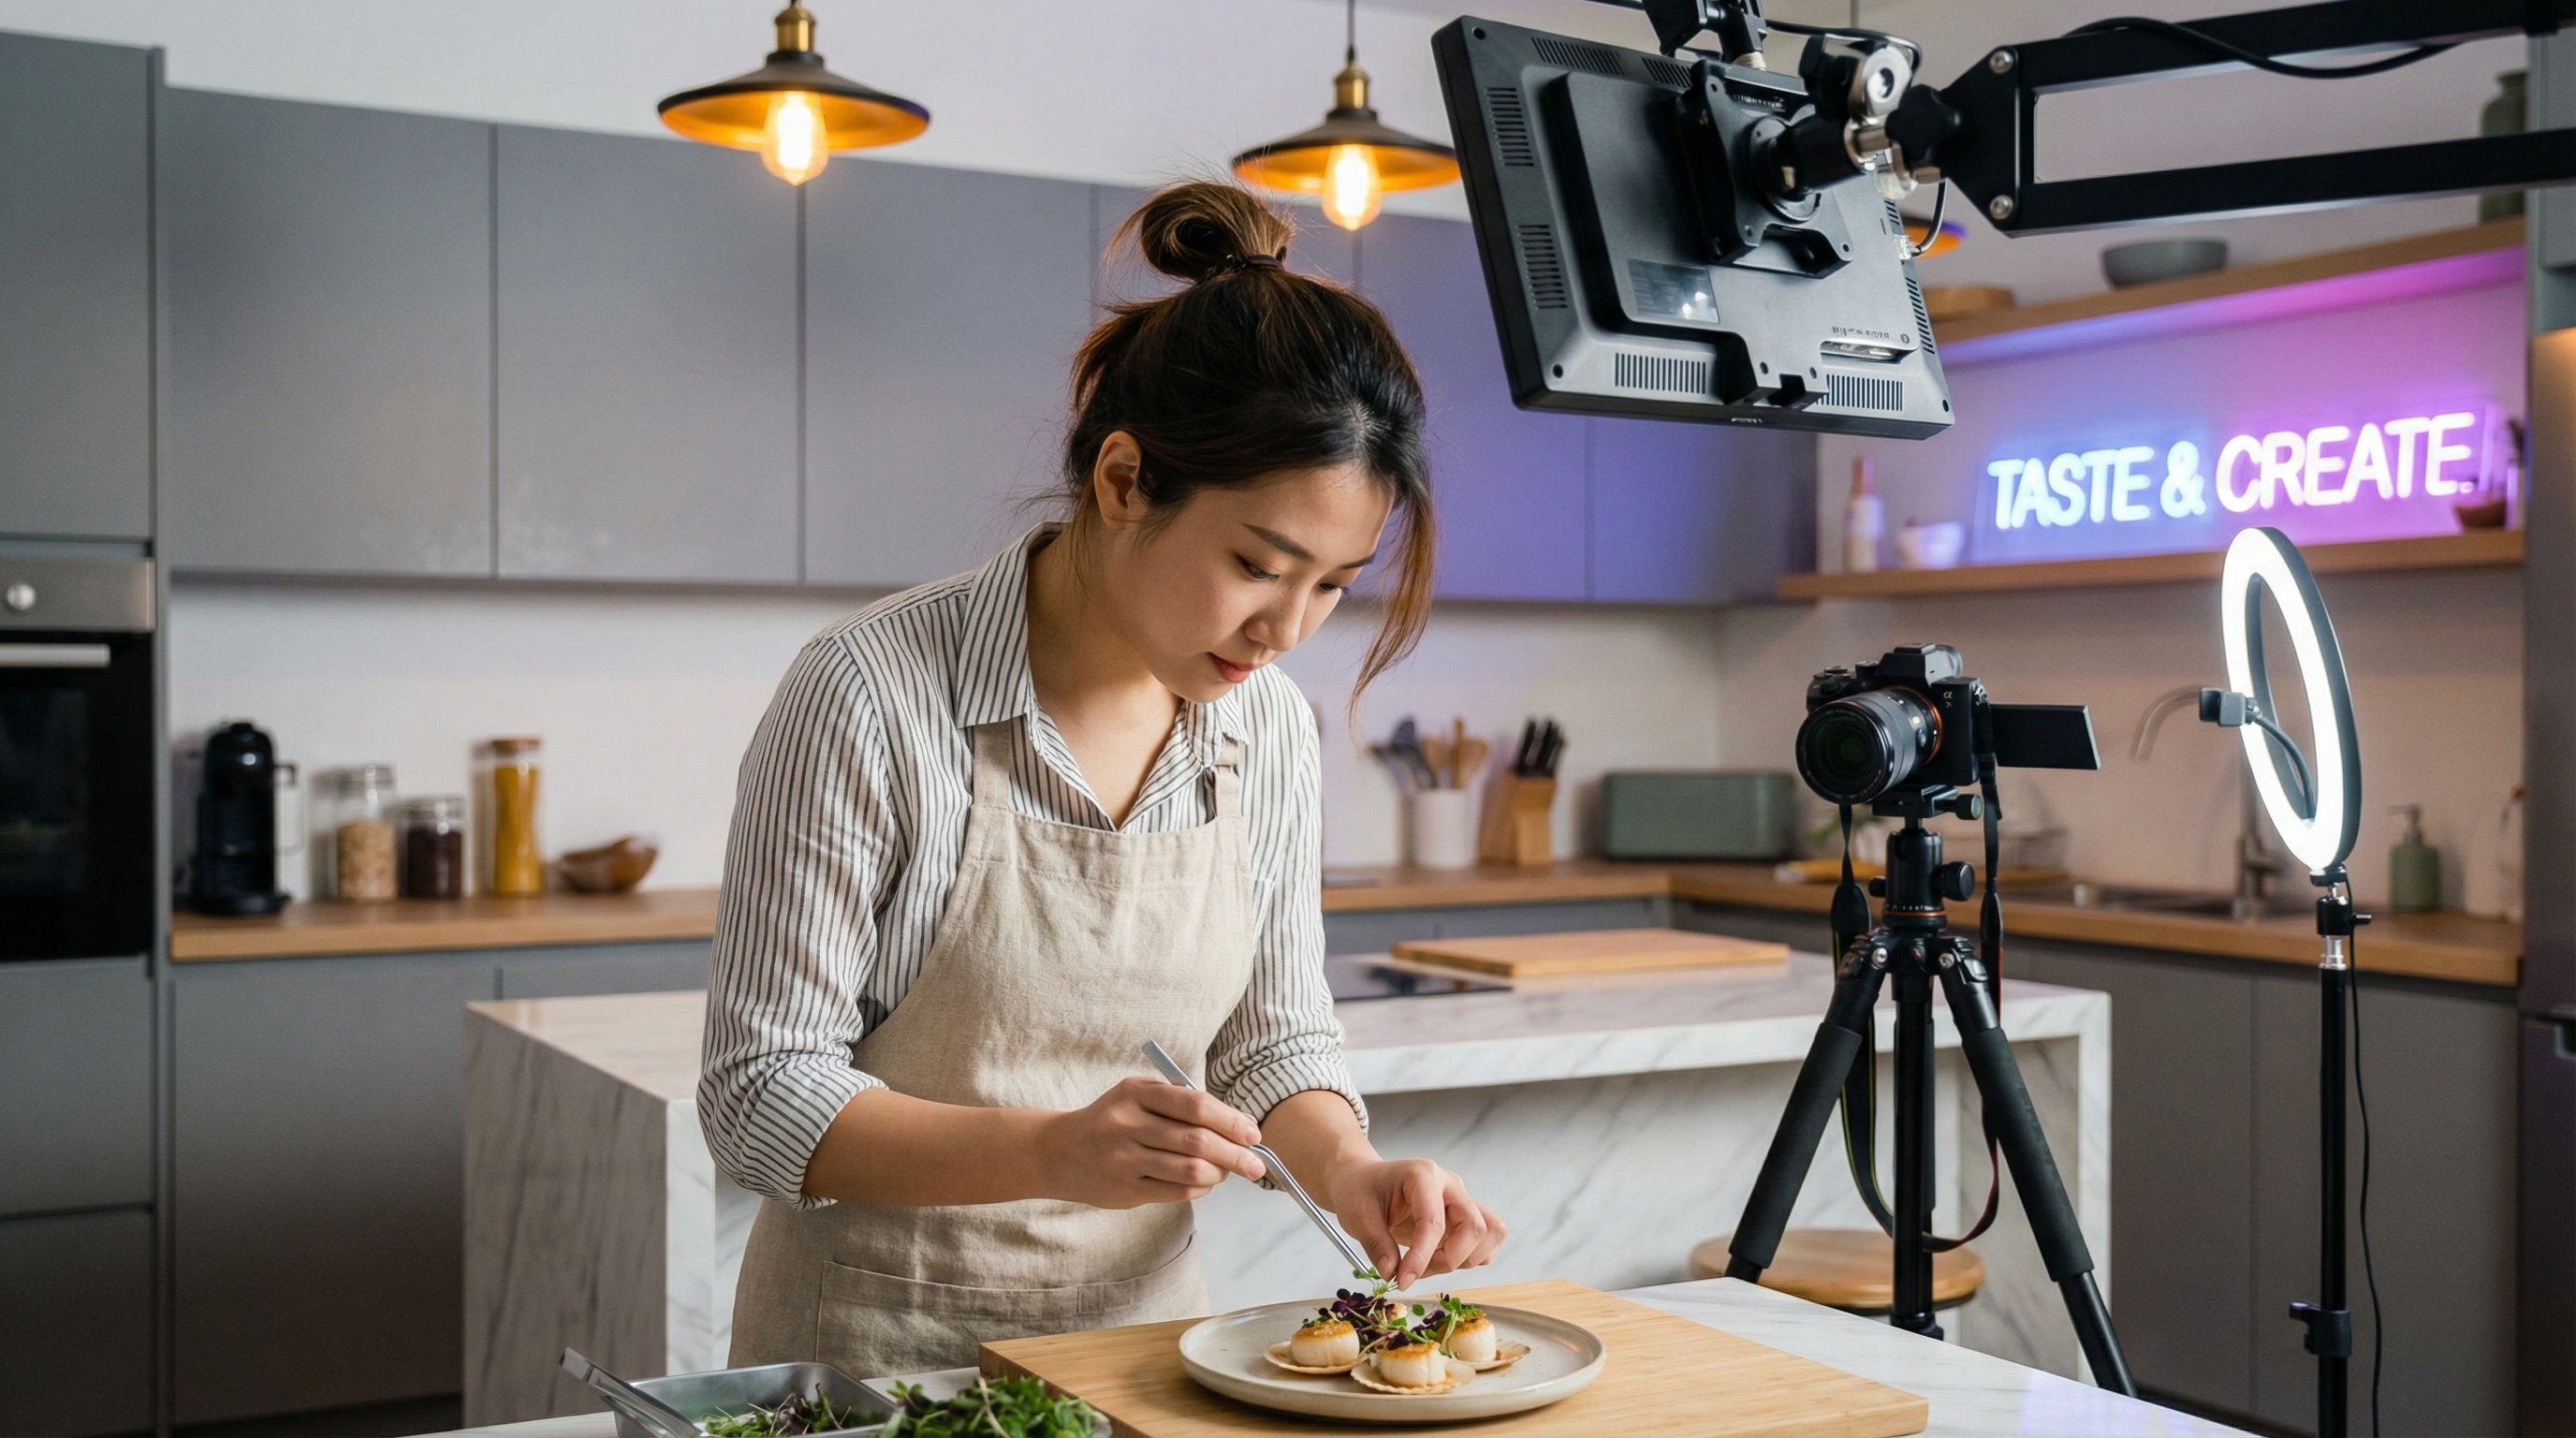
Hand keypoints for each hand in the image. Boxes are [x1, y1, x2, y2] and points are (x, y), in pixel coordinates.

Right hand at [1038, 1076, 1267, 1209]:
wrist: (1061, 1152)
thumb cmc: (1113, 1120)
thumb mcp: (1138, 1096)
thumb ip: (1180, 1103)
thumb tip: (1237, 1124)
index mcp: (1136, 1093)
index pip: (1195, 1105)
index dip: (1230, 1120)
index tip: (1253, 1133)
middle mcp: (1127, 1124)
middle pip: (1197, 1141)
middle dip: (1235, 1153)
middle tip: (1257, 1163)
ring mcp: (1124, 1159)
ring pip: (1189, 1170)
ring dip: (1219, 1173)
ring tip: (1228, 1171)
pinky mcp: (1125, 1189)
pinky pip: (1177, 1191)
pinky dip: (1200, 1188)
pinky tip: (1206, 1182)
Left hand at [1330, 1157, 1505, 1287]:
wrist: (1363, 1181)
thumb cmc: (1360, 1191)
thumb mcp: (1358, 1215)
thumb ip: (1376, 1245)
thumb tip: (1392, 1273)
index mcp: (1423, 1175)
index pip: (1433, 1221)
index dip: (1421, 1257)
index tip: (1403, 1280)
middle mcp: (1450, 1185)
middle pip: (1475, 1226)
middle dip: (1449, 1259)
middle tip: (1416, 1272)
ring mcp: (1461, 1199)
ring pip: (1490, 1233)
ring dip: (1464, 1259)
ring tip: (1429, 1265)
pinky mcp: (1464, 1216)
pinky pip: (1486, 1241)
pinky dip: (1469, 1258)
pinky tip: (1439, 1259)